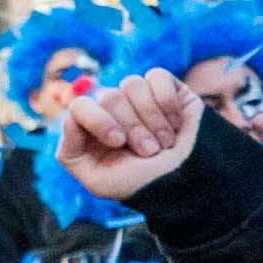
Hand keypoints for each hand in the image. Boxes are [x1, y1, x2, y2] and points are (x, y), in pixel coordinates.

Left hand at [48, 68, 212, 204]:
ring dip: (152, 118)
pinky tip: (177, 123)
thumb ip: (70, 153)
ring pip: (132, 84)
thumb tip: (70, 118)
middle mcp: (114, 113)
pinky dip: (167, 101)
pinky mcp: (167, 90)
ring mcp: (139, 100)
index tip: (118, 142)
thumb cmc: (145, 185)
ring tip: (166, 142)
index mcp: (93, 132)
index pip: (79, 106)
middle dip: (132, 127)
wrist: (191, 184)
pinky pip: (157, 76)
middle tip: (149, 151)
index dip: (98, 120)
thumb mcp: (98, 181)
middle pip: (109, 96)